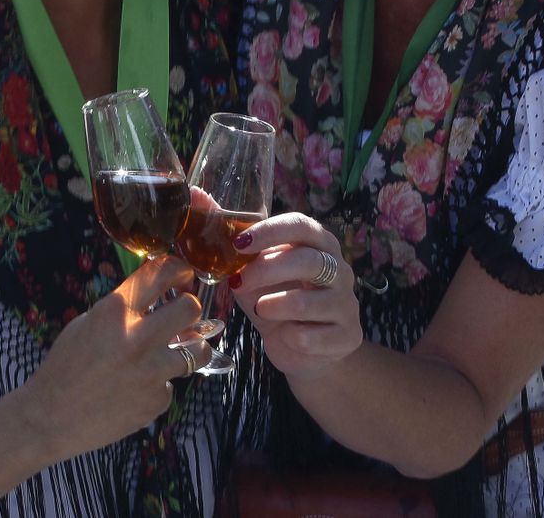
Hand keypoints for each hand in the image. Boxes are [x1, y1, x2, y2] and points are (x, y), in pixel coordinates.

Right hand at [19, 256, 208, 461]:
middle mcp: (138, 338)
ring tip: (176, 351)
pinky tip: (137, 389)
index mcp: (115, 311)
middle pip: (191, 307)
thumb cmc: (64, 367)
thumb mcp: (86, 324)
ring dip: (189, 348)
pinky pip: (170, 384)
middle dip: (190, 307)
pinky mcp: (157, 401)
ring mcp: (151, 372)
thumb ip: (123, 310)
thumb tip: (158, 302)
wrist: (50, 419)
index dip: (179, 270)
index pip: (162, 272)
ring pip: (198, 350)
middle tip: (183, 313)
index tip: (183, 276)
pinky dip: (159, 384)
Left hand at [230, 212, 361, 377]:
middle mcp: (339, 269)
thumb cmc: (274, 300)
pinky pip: (314, 336)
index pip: (301, 225)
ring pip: (310, 300)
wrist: (302, 350)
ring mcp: (347, 303)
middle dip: (266, 270)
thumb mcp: (251, 271)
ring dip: (275, 306)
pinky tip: (285, 335)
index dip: (270, 232)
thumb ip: (229, 237)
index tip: (239, 244)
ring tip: (261, 310)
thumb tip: (195, 194)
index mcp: (318, 244)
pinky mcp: (348, 335)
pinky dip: (290, 336)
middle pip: (308, 260)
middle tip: (240, 283)